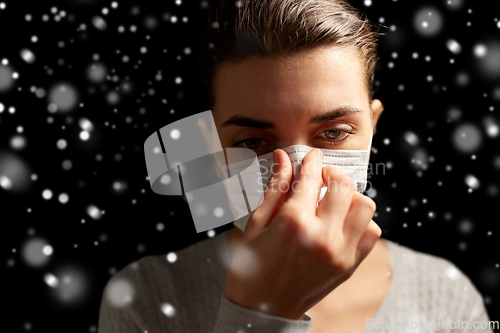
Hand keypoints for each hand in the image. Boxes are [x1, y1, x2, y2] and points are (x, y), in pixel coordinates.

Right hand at [224, 148, 380, 319]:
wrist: (262, 310)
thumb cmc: (253, 267)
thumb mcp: (256, 224)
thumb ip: (276, 188)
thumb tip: (283, 159)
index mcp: (293, 223)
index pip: (311, 178)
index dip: (311, 161)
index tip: (311, 157)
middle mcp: (321, 236)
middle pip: (343, 186)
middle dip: (332, 173)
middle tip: (321, 177)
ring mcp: (339, 252)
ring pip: (364, 207)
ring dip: (350, 197)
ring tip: (333, 201)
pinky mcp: (349, 266)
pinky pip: (371, 233)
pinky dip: (361, 222)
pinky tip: (342, 222)